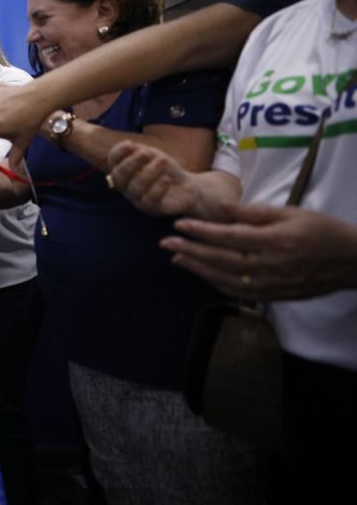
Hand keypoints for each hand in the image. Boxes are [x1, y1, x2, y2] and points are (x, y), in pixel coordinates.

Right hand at [105, 141, 212, 217]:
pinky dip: (158, 188)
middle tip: (145, 153)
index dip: (118, 153)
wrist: (186, 186)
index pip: (113, 162)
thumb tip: (130, 147)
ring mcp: (138, 199)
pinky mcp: (153, 208)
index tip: (130, 143)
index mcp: (124, 172)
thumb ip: (142, 151)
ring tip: (163, 161)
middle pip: (119, 176)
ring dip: (149, 172)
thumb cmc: (166, 169)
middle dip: (131, 163)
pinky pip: (150, 200)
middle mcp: (127, 187)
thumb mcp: (154, 156)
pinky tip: (166, 179)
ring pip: (135, 188)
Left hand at [162, 203, 356, 300]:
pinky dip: (217, 283)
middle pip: (221, 260)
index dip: (201, 231)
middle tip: (166, 242)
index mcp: (274, 242)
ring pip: (226, 279)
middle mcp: (269, 266)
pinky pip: (239, 292)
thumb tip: (222, 208)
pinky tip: (202, 274)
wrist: (351, 261)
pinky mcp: (274, 296)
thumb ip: (254, 213)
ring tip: (177, 258)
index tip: (178, 224)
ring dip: (198, 269)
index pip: (228, 237)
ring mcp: (271, 284)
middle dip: (190, 251)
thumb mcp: (291, 213)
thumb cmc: (322, 230)